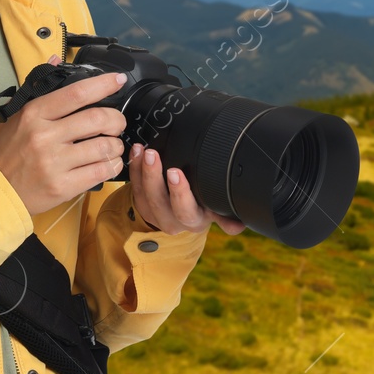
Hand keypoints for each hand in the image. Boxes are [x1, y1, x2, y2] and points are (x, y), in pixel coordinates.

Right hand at [0, 56, 128, 215]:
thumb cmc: (5, 152)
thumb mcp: (15, 115)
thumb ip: (39, 88)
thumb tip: (56, 58)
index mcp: (34, 114)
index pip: (76, 93)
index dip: (103, 85)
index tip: (119, 80)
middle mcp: (45, 136)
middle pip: (98, 119)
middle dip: (116, 119)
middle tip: (117, 122)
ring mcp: (54, 162)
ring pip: (104, 147)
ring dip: (116, 145)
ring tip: (112, 145)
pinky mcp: (63, 186)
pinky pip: (101, 172)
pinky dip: (112, 165)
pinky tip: (109, 162)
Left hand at [127, 140, 245, 235]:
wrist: (182, 215)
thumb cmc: (203, 206)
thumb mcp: (216, 211)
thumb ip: (226, 215)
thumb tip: (240, 224)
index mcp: (192, 220)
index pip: (185, 210)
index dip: (179, 193)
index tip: (175, 173)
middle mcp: (171, 219)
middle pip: (158, 201)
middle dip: (153, 176)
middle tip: (153, 155)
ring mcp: (153, 212)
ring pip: (142, 193)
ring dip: (141, 169)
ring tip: (143, 150)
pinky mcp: (141, 203)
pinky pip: (133, 186)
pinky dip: (133, 168)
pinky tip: (136, 152)